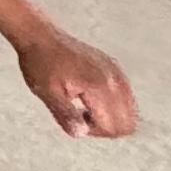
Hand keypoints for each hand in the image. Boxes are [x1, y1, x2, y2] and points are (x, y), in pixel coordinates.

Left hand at [18, 28, 137, 139]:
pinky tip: (88, 97)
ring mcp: (117, 72)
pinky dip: (112, 106)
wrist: (40, 36)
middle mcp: (114, 79)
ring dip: (110, 117)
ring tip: (83, 106)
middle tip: (80, 116)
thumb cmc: (40, 64)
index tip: (74, 119)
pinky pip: (125, 97)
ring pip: (130, 112)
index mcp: (99, 86)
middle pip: (129, 123)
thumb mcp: (47, 93)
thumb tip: (81, 134)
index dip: (95, 132)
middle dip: (106, 128)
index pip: (114, 127)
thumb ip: (65, 114)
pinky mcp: (114, 68)